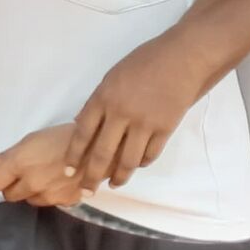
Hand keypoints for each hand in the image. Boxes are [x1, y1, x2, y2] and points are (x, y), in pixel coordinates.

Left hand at [0, 125, 87, 207]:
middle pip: (9, 196)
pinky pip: (48, 203)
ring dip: (32, 192)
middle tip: (25, 173)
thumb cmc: (63, 137)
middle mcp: (32, 183)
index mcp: (19, 164)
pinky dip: (50, 195)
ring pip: (29, 201)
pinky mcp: (65, 202)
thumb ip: (6, 154)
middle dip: (13, 186)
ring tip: (45, 175)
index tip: (2, 174)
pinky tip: (58, 181)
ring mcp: (49, 195)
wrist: (99, 146)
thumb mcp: (31, 140)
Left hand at [62, 29, 214, 189]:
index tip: (68, 170)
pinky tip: (137, 166)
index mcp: (102, 99)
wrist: (181, 58)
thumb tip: (83, 124)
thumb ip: (98, 102)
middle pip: (102, 153)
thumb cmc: (143, 62)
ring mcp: (144, 123)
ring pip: (128, 160)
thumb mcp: (111, 78)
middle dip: (91, 176)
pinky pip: (150, 154)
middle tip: (86, 190)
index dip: (74, 155)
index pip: (82, 134)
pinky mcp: (165, 128)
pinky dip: (142, 163)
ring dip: (119, 176)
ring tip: (114, 183)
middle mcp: (120, 114)